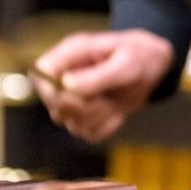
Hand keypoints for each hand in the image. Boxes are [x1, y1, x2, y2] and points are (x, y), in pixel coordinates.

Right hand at [33, 29, 173, 143]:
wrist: (151, 66)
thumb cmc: (138, 56)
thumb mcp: (126, 64)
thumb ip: (97, 76)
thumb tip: (66, 85)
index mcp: (68, 55)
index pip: (39, 75)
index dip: (53, 91)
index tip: (81, 95)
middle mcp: (64, 78)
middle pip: (55, 106)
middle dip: (86, 108)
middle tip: (109, 97)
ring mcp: (72, 100)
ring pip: (71, 124)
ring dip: (99, 117)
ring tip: (114, 100)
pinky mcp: (85, 117)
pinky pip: (90, 134)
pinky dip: (107, 127)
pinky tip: (116, 111)